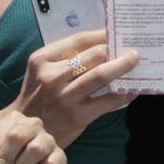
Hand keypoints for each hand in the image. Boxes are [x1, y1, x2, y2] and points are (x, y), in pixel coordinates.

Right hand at [12, 29, 137, 147]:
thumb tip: (103, 42)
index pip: (80, 39)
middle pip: (94, 54)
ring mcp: (65, 97)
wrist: (27, 132)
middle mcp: (52, 76)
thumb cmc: (39, 96)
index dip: (103, 34)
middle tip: (133, 45)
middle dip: (116, 48)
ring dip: (123, 65)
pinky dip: (124, 93)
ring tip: (135, 60)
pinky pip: (108, 100)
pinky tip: (133, 89)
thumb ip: (66, 57)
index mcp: (42, 59)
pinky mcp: (77, 116)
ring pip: (102, 74)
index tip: (119, 30)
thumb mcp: (42, 70)